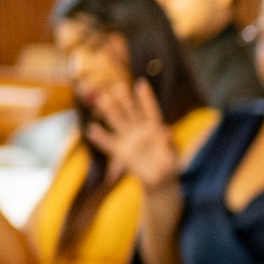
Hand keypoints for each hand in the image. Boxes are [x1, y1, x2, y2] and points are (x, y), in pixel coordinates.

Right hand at [84, 77, 181, 192]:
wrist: (160, 180)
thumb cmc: (169, 166)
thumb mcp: (172, 156)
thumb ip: (168, 145)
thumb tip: (167, 131)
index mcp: (155, 128)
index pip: (150, 110)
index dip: (146, 98)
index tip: (141, 84)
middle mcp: (140, 130)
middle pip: (131, 113)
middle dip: (125, 101)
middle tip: (118, 87)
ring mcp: (129, 140)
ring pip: (118, 123)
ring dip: (110, 112)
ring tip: (102, 100)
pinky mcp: (121, 152)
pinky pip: (109, 144)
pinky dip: (100, 138)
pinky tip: (92, 129)